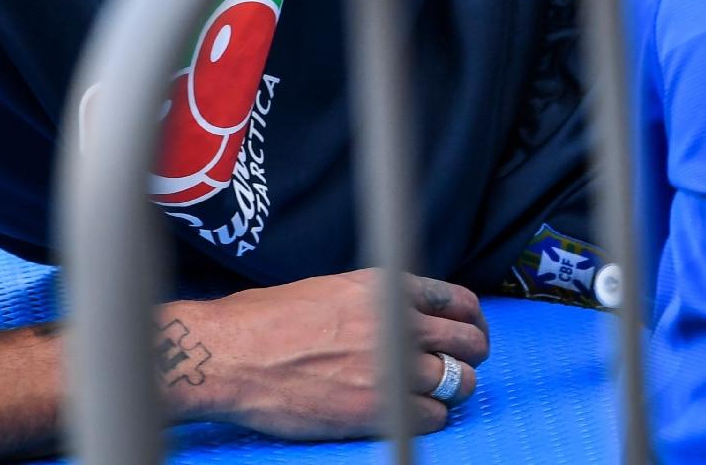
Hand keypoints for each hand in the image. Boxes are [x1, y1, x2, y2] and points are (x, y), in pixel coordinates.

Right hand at [188, 269, 489, 439]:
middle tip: (464, 366)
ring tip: (436, 393)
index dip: (470, 320)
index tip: (470, 331)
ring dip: (452, 390)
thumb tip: (407, 319)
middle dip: (472, 355)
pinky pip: (430, 417)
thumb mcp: (332, 289)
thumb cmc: (267, 322)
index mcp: (385, 288)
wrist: (232, 355)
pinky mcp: (377, 408)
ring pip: (458, 383)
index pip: (457, 300)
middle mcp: (395, 323)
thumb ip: (377, 303)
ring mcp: (389, 367)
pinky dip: (427, 418)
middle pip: (469, 342)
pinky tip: (411, 414)